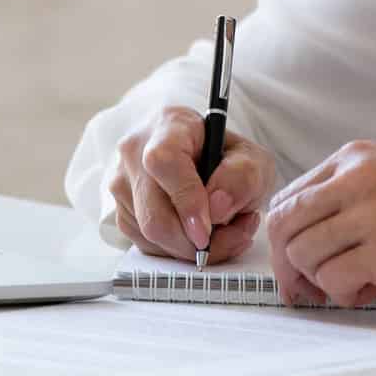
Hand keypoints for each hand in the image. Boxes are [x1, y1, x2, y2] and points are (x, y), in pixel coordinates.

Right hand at [108, 106, 278, 263]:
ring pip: (149, 235)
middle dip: (195, 241)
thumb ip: (243, 177)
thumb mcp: (254, 160)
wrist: (211, 163)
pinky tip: (202, 234)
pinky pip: (148, 245)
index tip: (208, 230)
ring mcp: (123, 183)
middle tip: (233, 238)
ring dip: (193, 247)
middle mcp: (135, 151)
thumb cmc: (229, 158)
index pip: (164, 162)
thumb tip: (216, 207)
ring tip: (225, 231)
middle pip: (153, 213)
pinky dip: (179, 251)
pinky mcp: (121, 211)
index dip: (186, 200)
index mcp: (170, 125)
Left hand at [265, 139, 375, 307]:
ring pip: (305, 257)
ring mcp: (371, 213)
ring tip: (361, 283)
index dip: (286, 240)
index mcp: (356, 159)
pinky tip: (375, 288)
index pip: (289, 199)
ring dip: (325, 282)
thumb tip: (312, 238)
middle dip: (291, 267)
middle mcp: (356, 179)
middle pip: (285, 228)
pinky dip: (346, 294)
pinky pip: (335, 280)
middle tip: (312, 288)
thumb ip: (352, 196)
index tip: (297, 264)